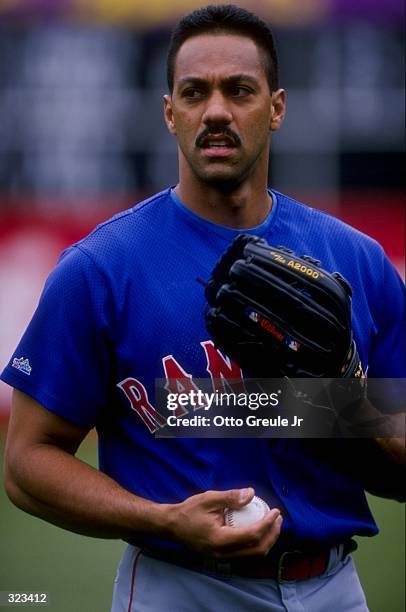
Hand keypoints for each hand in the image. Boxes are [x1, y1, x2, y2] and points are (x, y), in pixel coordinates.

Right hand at [167, 487, 281, 557]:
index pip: (252, 535)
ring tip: (273, 524)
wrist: (171, 526)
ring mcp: (222, 558)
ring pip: (253, 555)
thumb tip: (252, 493)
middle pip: (257, 550)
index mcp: (220, 540)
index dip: (268, 524)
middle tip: (278, 518)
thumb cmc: (189, 510)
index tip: (276, 511)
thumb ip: (231, 497)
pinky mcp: (222, 556)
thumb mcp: (209, 498)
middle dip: (272, 535)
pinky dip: (257, 543)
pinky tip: (259, 529)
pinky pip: (245, 553)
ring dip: (267, 541)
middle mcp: (222, 553)